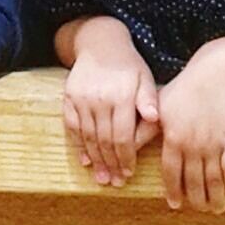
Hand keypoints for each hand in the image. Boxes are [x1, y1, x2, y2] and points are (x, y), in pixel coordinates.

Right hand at [58, 17, 158, 186]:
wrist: (99, 42)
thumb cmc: (128, 64)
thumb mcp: (144, 77)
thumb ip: (149, 100)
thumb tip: (155, 119)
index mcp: (121, 96)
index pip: (123, 136)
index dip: (126, 157)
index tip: (129, 172)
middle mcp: (99, 99)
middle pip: (105, 140)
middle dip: (111, 164)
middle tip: (116, 182)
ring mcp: (81, 98)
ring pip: (88, 136)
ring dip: (96, 160)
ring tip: (102, 177)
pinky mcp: (69, 97)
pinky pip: (72, 126)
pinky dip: (78, 145)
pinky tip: (85, 160)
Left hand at [157, 49, 224, 213]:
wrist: (217, 71)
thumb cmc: (186, 87)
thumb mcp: (161, 105)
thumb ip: (146, 129)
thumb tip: (128, 145)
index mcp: (172, 137)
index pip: (171, 174)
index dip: (174, 191)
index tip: (175, 204)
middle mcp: (192, 144)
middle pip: (193, 182)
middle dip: (196, 200)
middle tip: (199, 209)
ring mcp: (213, 143)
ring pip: (213, 181)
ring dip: (214, 198)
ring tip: (216, 208)